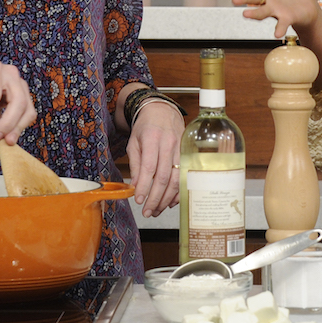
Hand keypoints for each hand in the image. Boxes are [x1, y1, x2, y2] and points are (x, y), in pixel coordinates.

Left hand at [126, 101, 182, 216]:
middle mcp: (168, 143)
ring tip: (157, 209)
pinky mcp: (187, 154)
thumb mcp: (134, 142)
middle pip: (164, 176)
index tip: (139, 200)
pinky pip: (184, 176)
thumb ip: (136, 164)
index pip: (149, 167)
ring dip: (167, 198)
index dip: (145, 186)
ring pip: (176, 179)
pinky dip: (178, 191)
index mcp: (152, 138)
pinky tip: (170, 201)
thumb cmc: (145, 127)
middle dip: (155, 198)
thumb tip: (136, 186)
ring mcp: (180, 149)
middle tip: (148, 211)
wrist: (162, 111)